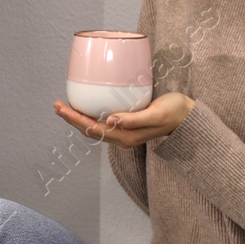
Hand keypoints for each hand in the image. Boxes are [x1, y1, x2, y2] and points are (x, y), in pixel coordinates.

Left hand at [53, 93, 195, 146]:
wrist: (187, 116)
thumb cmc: (174, 112)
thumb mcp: (156, 114)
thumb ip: (134, 119)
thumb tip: (110, 120)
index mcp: (126, 137)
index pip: (93, 129)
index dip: (75, 119)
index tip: (61, 107)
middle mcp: (122, 138)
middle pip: (89, 130)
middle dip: (71, 119)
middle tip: (56, 105)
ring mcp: (124, 133)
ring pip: (94, 127)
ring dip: (78, 118)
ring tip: (64, 106)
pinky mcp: (126, 125)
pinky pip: (102, 123)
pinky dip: (89, 115)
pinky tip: (84, 107)